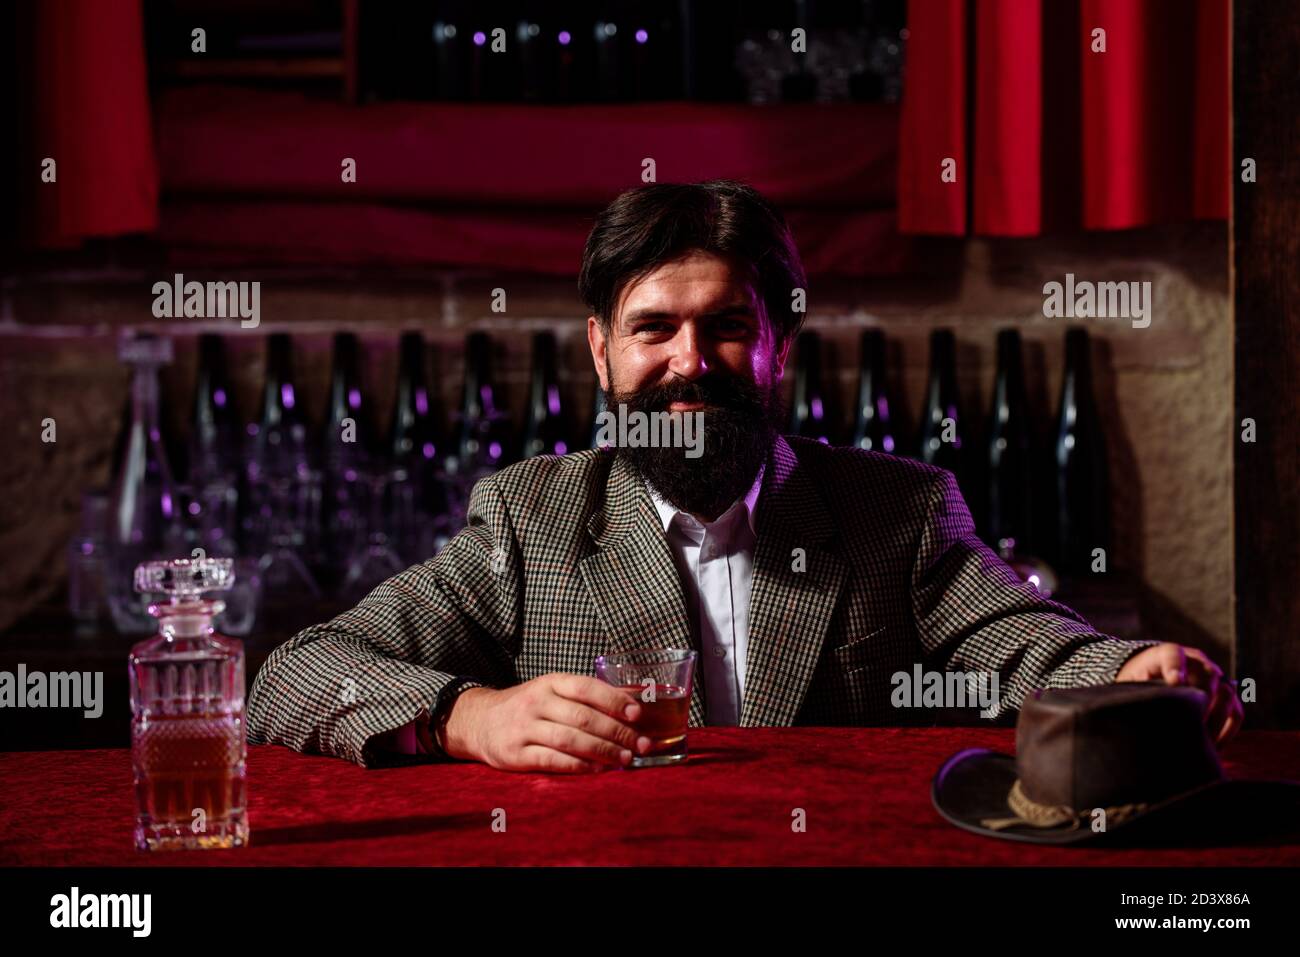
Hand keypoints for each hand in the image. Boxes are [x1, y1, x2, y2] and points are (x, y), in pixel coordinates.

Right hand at [442, 673, 652, 772]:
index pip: (586, 688)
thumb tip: (633, 701)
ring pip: (570, 740)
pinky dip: (579, 766)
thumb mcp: (552, 691)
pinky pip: (553, 760)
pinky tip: (598, 769)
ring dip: (603, 751)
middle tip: (642, 744)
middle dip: (617, 732)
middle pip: (583, 717)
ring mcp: (524, 728)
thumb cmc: (527, 706)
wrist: (479, 721)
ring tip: (626, 759)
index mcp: (550, 683)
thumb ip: (586, 696)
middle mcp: (537, 702)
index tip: (638, 714)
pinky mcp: (516, 754)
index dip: (614, 700)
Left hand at [1115, 642, 1242, 746]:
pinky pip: (1236, 712)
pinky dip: (1228, 730)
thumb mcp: (1131, 684)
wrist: (1151, 680)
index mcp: (1166, 654)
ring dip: (1216, 719)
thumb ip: (1140, 691)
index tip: (1176, 682)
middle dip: (1200, 701)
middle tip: (1189, 724)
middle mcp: (1195, 660)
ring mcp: (1213, 676)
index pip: (1173, 655)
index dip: (1175, 668)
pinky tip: (1212, 746)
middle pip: (1207, 675)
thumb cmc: (1137, 684)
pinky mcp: (1224, 695)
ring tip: (1199, 740)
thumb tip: (1149, 710)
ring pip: (1226, 694)